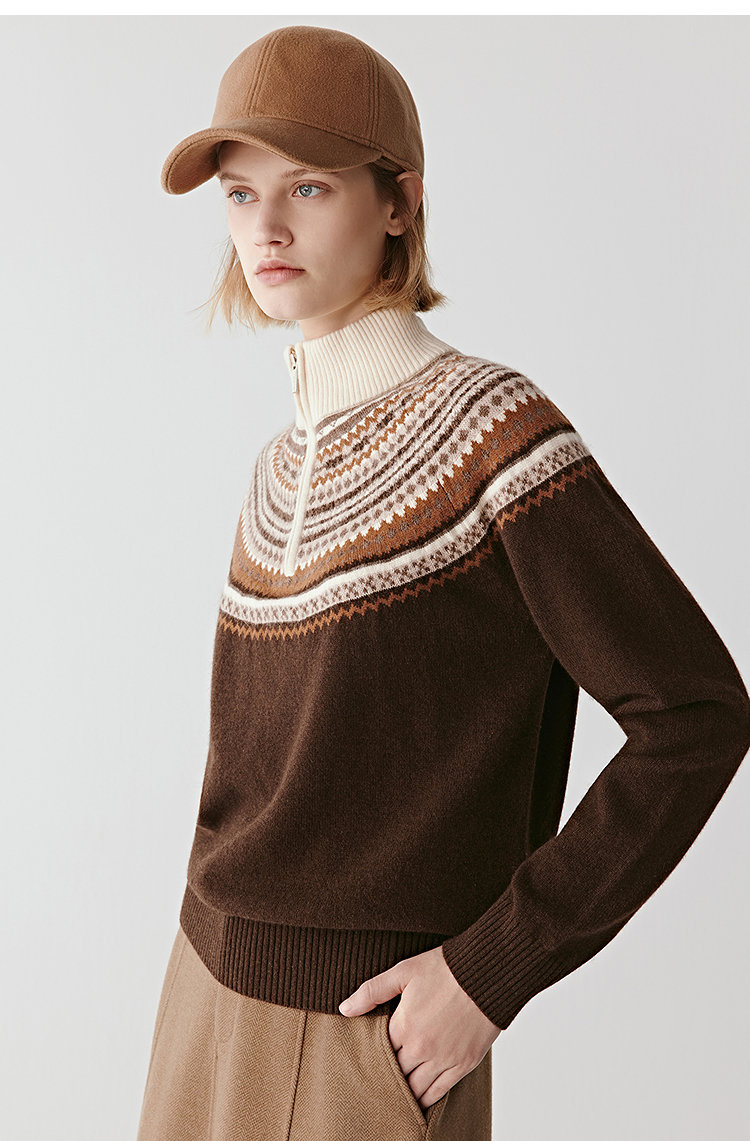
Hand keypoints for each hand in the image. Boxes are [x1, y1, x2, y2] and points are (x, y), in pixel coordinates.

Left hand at [338, 944, 499, 1109]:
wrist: (487, 973)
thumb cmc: (446, 968)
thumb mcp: (404, 971)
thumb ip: (372, 991)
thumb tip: (345, 1009)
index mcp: (404, 1026)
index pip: (379, 1052)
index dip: (373, 1054)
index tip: (368, 1057)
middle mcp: (421, 1048)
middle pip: (394, 1074)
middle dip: (386, 1075)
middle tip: (376, 1080)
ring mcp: (443, 1059)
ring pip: (414, 1090)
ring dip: (404, 1092)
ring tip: (394, 1094)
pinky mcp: (463, 1065)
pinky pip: (439, 1093)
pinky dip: (426, 1100)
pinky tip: (418, 1101)